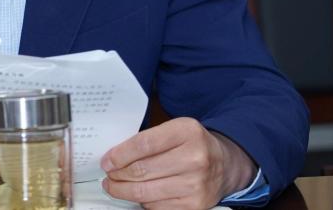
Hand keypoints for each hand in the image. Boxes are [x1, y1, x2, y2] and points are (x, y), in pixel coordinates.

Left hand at [99, 117, 254, 209]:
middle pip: (142, 170)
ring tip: (114, 186)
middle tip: (108, 176)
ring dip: (123, 191)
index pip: (144, 144)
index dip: (120, 154)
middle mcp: (194, 158)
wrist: (225, 165)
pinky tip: (138, 194)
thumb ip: (149, 139)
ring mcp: (196, 184)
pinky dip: (143, 202)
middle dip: (118, 175)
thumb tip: (114, 158)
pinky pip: (157, 207)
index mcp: (187, 132)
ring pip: (146, 192)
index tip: (106, 161)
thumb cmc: (192, 145)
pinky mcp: (195, 205)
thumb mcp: (175, 130)